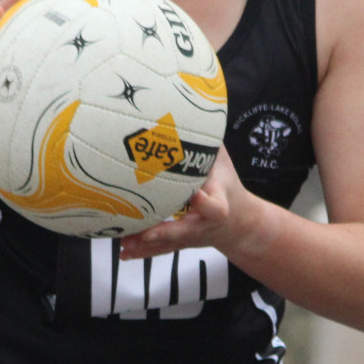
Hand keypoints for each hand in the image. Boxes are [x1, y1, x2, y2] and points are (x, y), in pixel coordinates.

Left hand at [117, 153, 261, 262]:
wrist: (239, 222)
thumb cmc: (226, 185)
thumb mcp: (223, 163)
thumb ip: (207, 143)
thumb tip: (188, 109)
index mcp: (219, 205)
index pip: (214, 207)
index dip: (205, 202)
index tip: (195, 195)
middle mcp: (204, 225)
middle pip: (185, 231)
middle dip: (165, 232)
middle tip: (146, 233)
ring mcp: (191, 237)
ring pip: (168, 244)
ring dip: (146, 246)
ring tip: (123, 245)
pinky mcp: (180, 243)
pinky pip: (160, 250)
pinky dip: (142, 253)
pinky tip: (123, 253)